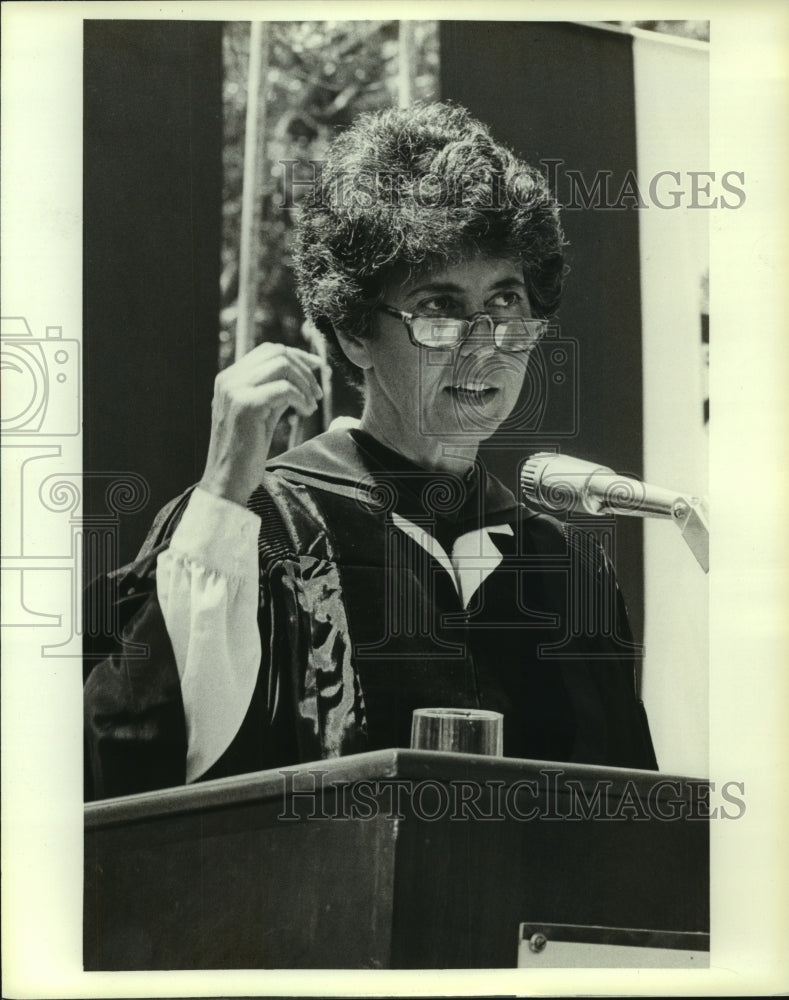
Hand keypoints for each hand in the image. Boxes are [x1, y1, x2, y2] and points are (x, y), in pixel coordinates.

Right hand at [199, 342, 323, 505]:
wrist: (227, 481)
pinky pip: (284, 388)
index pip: (268, 350)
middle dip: (304, 369)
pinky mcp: (246, 405)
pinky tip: (305, 412)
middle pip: (277, 352)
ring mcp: (235, 390)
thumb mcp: (262, 414)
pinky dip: (301, 398)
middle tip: (317, 394)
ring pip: (282, 365)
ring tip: (311, 406)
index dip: (297, 356)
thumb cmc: (245, 453)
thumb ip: (274, 392)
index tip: (317, 369)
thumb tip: (301, 376)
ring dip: (305, 383)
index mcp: (229, 379)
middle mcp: (228, 379)